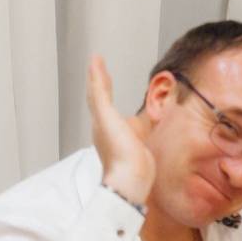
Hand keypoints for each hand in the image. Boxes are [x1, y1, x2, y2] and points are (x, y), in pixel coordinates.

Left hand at [87, 55, 154, 205]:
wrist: (132, 180)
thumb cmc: (119, 151)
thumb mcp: (107, 115)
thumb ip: (101, 90)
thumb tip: (94, 65)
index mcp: (101, 119)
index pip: (96, 91)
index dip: (97, 75)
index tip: (98, 60)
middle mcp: (109, 128)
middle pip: (105, 103)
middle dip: (106, 87)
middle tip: (106, 73)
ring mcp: (123, 138)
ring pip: (121, 115)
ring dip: (124, 104)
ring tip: (129, 93)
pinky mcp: (137, 147)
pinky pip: (138, 127)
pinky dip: (141, 118)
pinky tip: (147, 120)